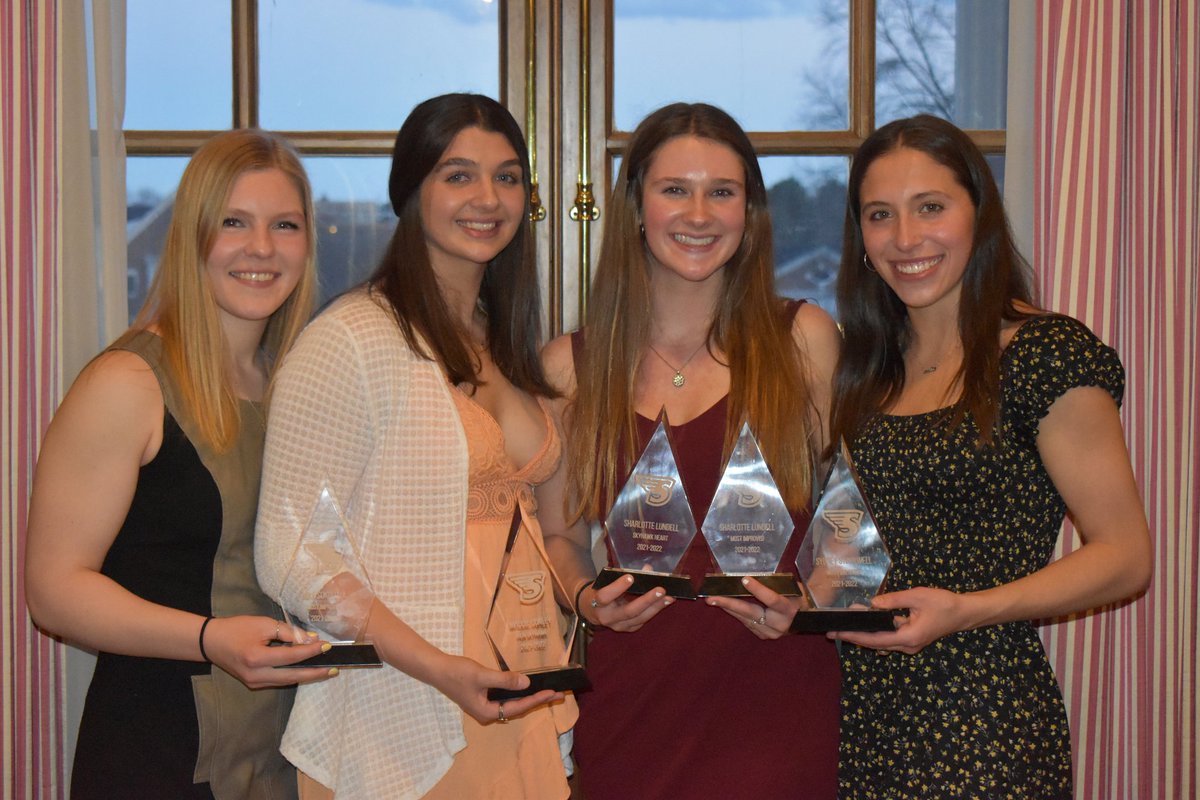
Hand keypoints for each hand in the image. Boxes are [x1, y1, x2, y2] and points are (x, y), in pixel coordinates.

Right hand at [202, 615, 334, 687]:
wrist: (211, 642)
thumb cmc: (236, 629)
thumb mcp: (263, 624)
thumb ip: (288, 632)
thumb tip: (310, 640)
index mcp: (257, 658)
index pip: (291, 657)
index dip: (311, 651)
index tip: (327, 646)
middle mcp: (256, 675)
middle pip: (293, 676)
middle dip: (315, 673)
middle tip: (334, 669)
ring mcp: (254, 682)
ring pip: (287, 681)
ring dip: (306, 675)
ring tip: (325, 670)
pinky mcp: (254, 684)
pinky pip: (279, 680)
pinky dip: (293, 675)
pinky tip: (305, 669)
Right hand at [429, 654, 561, 724]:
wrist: (437, 668)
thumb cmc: (457, 672)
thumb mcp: (483, 675)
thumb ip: (505, 680)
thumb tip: (526, 684)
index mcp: (486, 712)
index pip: (517, 707)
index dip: (536, 700)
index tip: (552, 693)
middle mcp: (487, 712)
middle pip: (517, 708)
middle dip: (537, 700)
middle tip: (557, 694)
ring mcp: (484, 705)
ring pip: (512, 703)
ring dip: (528, 696)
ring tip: (547, 691)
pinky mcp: (483, 697)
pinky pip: (505, 697)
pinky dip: (517, 692)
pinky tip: (526, 687)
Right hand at [579, 574, 674, 631]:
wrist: (592, 609)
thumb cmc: (602, 589)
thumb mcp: (607, 581)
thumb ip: (625, 574)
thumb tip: (648, 569)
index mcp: (597, 602)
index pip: (605, 597)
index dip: (618, 587)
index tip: (630, 577)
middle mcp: (607, 617)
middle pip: (628, 611)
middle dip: (646, 600)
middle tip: (661, 590)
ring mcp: (618, 625)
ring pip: (639, 618)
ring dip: (656, 607)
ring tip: (670, 597)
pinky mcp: (628, 628)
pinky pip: (643, 620)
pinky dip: (655, 610)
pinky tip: (666, 602)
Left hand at [706, 577, 804, 639]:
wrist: (807, 616)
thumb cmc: (797, 595)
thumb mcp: (790, 587)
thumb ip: (774, 583)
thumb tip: (749, 573)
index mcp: (789, 609)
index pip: (771, 599)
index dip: (758, 589)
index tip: (744, 579)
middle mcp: (780, 624)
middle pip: (752, 613)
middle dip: (729, 604)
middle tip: (712, 599)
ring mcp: (771, 633)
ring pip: (746, 619)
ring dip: (729, 608)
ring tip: (712, 600)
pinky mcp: (764, 636)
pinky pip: (747, 623)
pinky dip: (736, 613)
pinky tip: (725, 605)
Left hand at [826, 587, 965, 653]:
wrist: (964, 613)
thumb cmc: (943, 604)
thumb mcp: (917, 596)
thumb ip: (893, 600)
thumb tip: (872, 603)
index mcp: (908, 638)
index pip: (874, 639)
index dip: (854, 636)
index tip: (836, 633)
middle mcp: (907, 646)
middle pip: (875, 643)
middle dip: (854, 636)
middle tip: (832, 630)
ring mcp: (909, 645)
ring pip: (881, 641)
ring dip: (864, 633)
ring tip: (844, 625)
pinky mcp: (911, 639)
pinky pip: (889, 637)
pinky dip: (876, 630)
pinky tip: (866, 620)